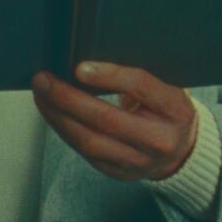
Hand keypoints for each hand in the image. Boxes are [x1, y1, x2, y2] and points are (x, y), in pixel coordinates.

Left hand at [31, 61, 196, 182]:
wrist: (179, 150)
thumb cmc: (165, 107)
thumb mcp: (166, 85)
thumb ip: (138, 72)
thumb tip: (90, 49)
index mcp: (176, 109)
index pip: (141, 87)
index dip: (109, 76)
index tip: (79, 67)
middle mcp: (160, 140)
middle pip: (107, 120)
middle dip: (68, 98)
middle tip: (44, 79)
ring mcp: (139, 161)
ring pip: (90, 141)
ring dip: (58, 116)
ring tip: (41, 93)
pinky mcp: (118, 172)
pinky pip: (84, 153)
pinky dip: (63, 130)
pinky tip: (51, 112)